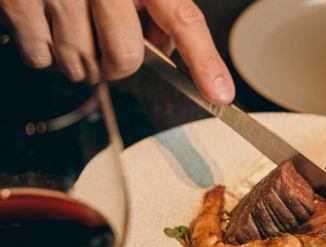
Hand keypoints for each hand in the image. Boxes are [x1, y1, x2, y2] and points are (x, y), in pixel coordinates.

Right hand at [0, 0, 234, 103]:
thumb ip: (158, 8)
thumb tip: (167, 50)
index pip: (183, 18)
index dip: (203, 61)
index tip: (220, 93)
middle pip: (125, 58)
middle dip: (116, 64)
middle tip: (103, 46)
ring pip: (82, 64)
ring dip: (79, 62)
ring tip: (70, 29)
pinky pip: (41, 57)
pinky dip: (44, 54)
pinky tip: (45, 27)